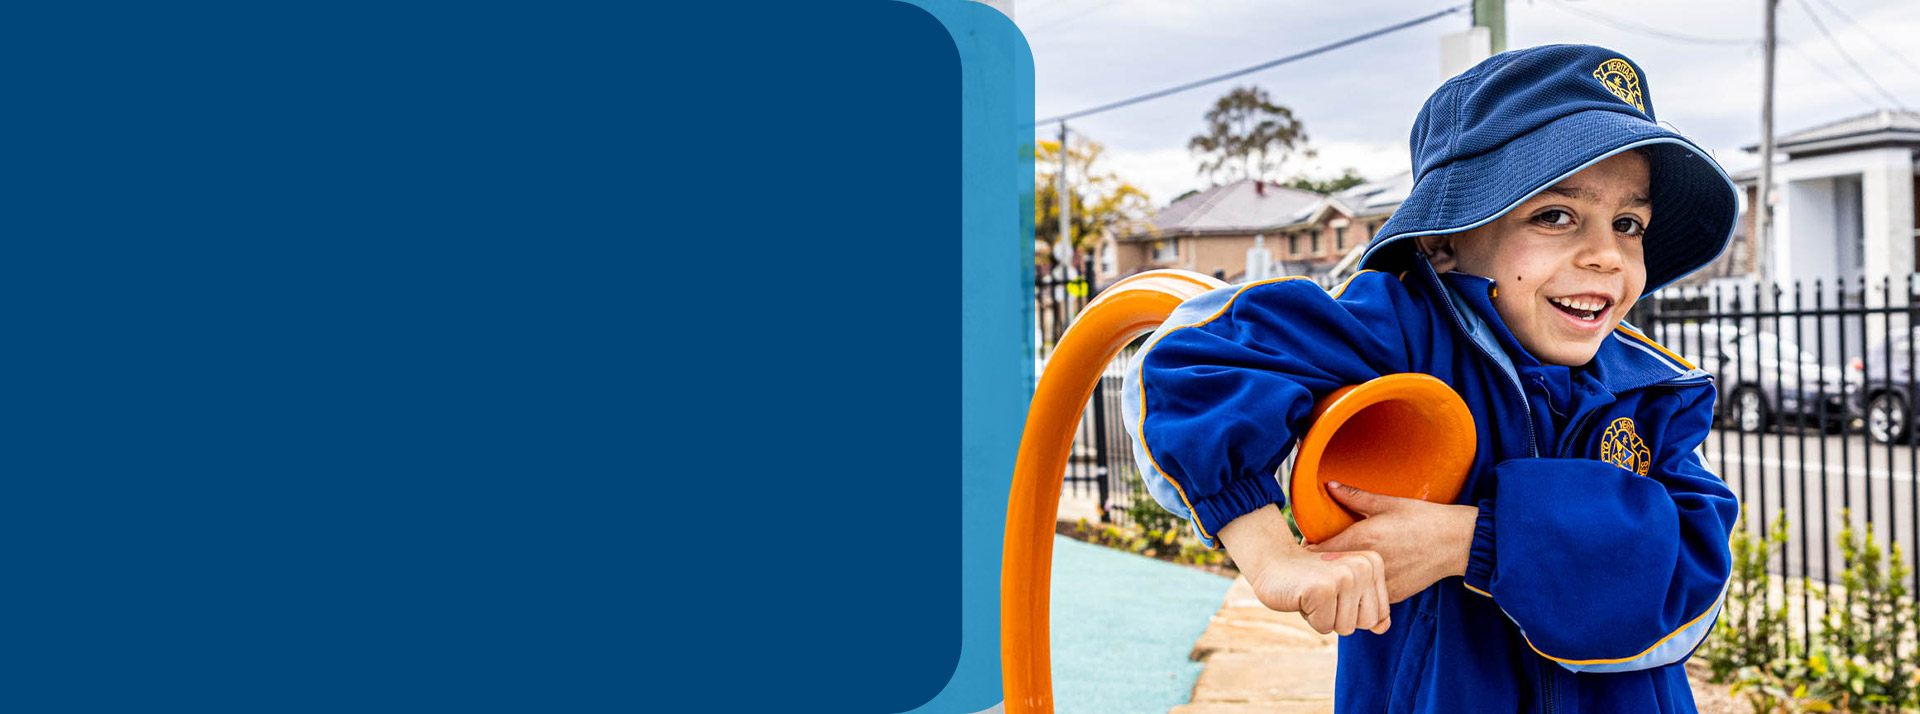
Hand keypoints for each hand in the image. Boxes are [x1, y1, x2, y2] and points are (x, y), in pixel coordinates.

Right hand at [1217, 505, 1389, 635]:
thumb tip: (1383, 628)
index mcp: (1373, 564)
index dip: (1352, 612)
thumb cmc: (1311, 578)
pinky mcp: (1322, 590)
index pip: (1378, 614)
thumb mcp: (1345, 588)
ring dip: (1323, 618)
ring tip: (1313, 594)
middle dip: (1339, 618)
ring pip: (1344, 628)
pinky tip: (1301, 595)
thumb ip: (1368, 607)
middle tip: (1323, 594)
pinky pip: (1323, 627)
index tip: (1335, 591)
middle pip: (1364, 623)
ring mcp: (1344, 577)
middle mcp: (1363, 568)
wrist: (1271, 560)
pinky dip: (1308, 617)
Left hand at [1304, 481, 1477, 604]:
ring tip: (1338, 575)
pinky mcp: (1393, 596)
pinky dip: (1361, 592)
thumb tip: (1329, 485)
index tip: (1307, 548)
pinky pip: (1368, 598)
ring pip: (1348, 590)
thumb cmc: (1423, 519)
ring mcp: (1381, 583)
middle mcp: (1369, 564)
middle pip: (1330, 573)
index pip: (1319, 552)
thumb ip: (1354, 496)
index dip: (1308, 551)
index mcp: (1363, 538)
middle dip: (1321, 569)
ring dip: (1341, 584)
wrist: (1457, 543)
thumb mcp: (1388, 503)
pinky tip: (1362, 583)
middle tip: (1317, 563)